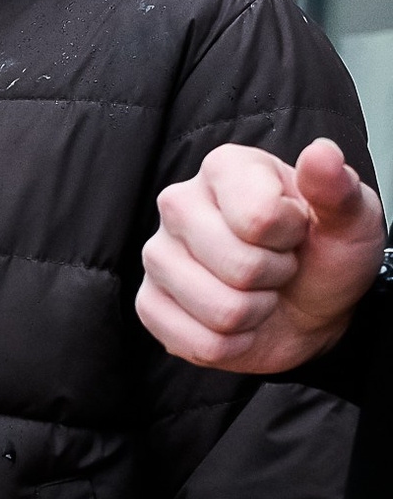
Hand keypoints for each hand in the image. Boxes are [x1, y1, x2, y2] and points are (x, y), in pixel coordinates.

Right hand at [137, 137, 382, 374]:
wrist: (310, 308)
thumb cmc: (325, 254)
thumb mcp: (350, 220)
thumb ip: (338, 189)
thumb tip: (323, 154)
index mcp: (225, 168)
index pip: (258, 219)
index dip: (290, 238)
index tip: (295, 232)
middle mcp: (179, 204)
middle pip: (239, 267)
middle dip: (274, 278)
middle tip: (277, 266)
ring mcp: (157, 255)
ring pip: (221, 310)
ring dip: (255, 314)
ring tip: (257, 291)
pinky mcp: (149, 304)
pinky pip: (199, 343)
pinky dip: (232, 344)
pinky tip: (236, 321)